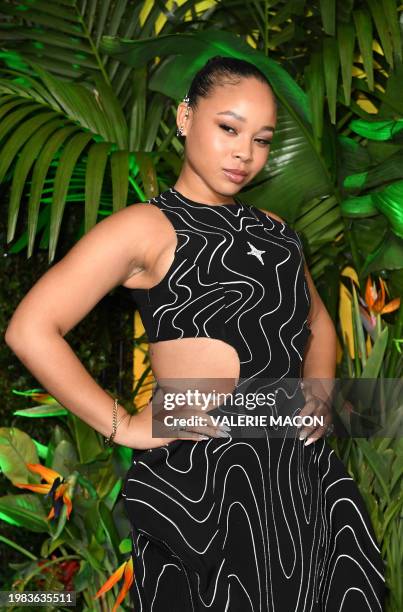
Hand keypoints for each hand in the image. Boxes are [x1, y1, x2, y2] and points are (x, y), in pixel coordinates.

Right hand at [116, 399, 230, 449]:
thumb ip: (173, 399)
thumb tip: (190, 398)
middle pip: (198, 414)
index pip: (195, 401)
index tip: (224, 407)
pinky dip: (194, 436)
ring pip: (194, 424)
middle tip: (227, 426)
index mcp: (172, 400)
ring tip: (222, 434)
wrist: (130, 428)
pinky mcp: (166, 432)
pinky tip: (204, 439)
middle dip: (214, 421)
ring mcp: (170, 420)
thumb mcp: (160, 403)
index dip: (210, 404)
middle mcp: (172, 409)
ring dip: (209, 430)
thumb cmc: (147, 417)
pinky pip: (183, 434)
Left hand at [297, 382, 333, 445]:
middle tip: (300, 436)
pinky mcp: (329, 419)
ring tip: (307, 442)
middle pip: (317, 420)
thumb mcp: (308, 387)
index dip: (304, 416)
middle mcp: (323, 408)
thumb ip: (305, 388)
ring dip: (315, 435)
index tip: (297, 424)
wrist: (326, 388)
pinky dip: (319, 435)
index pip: (310, 408)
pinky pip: (325, 428)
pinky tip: (311, 441)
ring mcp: (327, 414)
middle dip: (309, 429)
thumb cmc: (312, 389)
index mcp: (316, 400)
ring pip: (323, 427)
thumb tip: (301, 385)